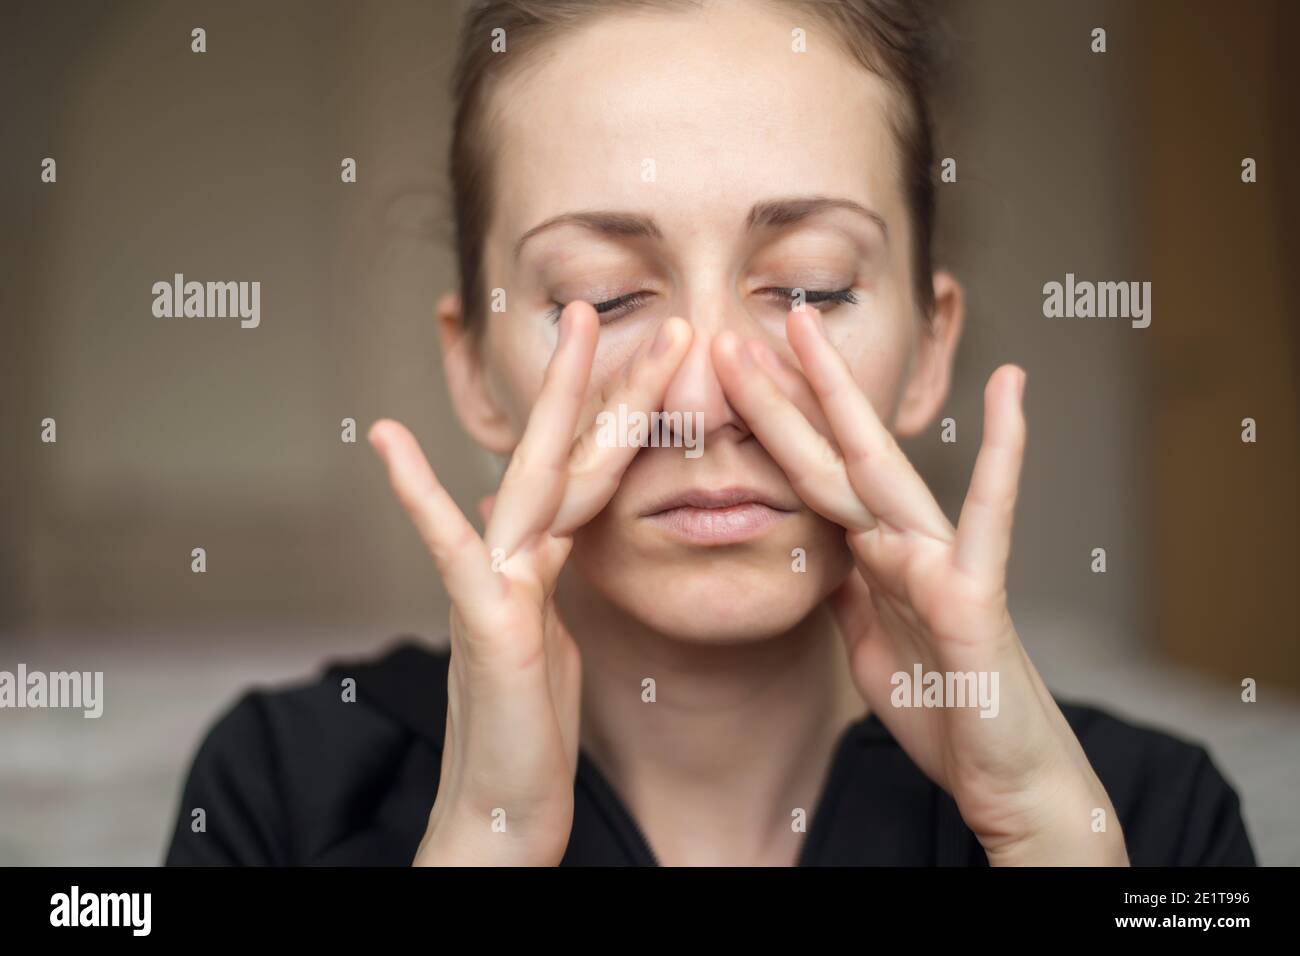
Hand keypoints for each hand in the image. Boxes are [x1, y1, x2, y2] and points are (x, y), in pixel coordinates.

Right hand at [369, 304, 691, 864]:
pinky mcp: (484, 622)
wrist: (500, 812)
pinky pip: (450, 548)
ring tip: (573, 327)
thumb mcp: (549, 638)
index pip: (597, 472)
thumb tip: (538, 526)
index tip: (663, 355)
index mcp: (549, 563)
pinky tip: (387, 440)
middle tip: (618, 302)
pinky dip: (418, 494)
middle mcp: (520, 560)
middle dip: (603, 378)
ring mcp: (498, 585)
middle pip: (572, 453)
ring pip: (539, 478)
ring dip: (557, 400)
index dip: (629, 411)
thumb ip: (545, 575)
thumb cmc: (528, 735)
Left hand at [713, 307, 1127, 865]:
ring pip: (878, 468)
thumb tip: (816, 553)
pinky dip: (1003, 452)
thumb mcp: (867, 641)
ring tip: (807, 328)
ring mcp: (941, 559)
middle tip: (738, 326)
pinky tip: (1011, 387)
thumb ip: (847, 587)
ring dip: (840, 396)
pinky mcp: (975, 593)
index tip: (725, 380)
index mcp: (874, 556)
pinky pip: (989, 517)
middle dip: (784, 392)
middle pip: (832, 455)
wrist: (1003, 775)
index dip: (768, 429)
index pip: (810, 479)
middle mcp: (905, 542)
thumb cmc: (945, 705)